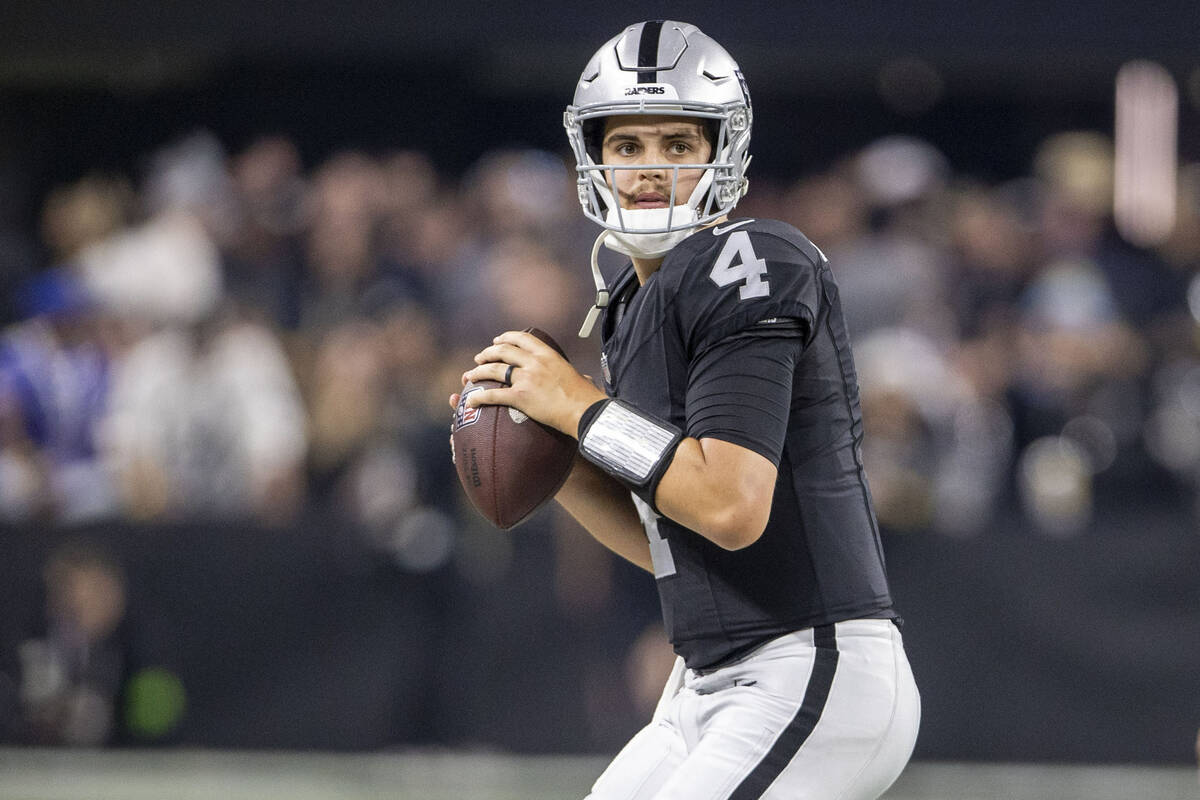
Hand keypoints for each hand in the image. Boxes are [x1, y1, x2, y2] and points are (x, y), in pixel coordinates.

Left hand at [456, 330, 606, 436]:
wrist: (584, 410)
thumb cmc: (585, 396)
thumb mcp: (578, 375)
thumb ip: (571, 374)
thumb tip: (584, 379)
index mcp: (547, 354)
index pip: (522, 338)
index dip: (505, 338)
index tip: (497, 341)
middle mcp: (534, 362)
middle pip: (503, 351)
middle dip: (487, 354)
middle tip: (478, 359)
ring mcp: (526, 378)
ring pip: (494, 370)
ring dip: (478, 372)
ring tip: (470, 376)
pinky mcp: (520, 397)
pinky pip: (493, 395)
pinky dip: (479, 397)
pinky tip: (471, 401)